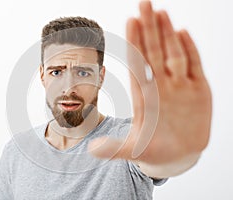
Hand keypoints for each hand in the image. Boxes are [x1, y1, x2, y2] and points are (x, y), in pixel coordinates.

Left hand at [88, 1, 211, 175]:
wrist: (176, 155)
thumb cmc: (153, 150)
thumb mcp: (134, 150)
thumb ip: (115, 149)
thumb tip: (92, 151)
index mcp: (143, 94)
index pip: (137, 62)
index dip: (134, 42)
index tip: (130, 21)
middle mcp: (160, 85)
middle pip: (153, 51)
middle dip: (149, 28)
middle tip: (144, 3)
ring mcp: (179, 86)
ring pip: (173, 53)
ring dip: (168, 33)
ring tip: (161, 12)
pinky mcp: (198, 90)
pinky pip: (194, 65)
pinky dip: (190, 50)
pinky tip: (182, 33)